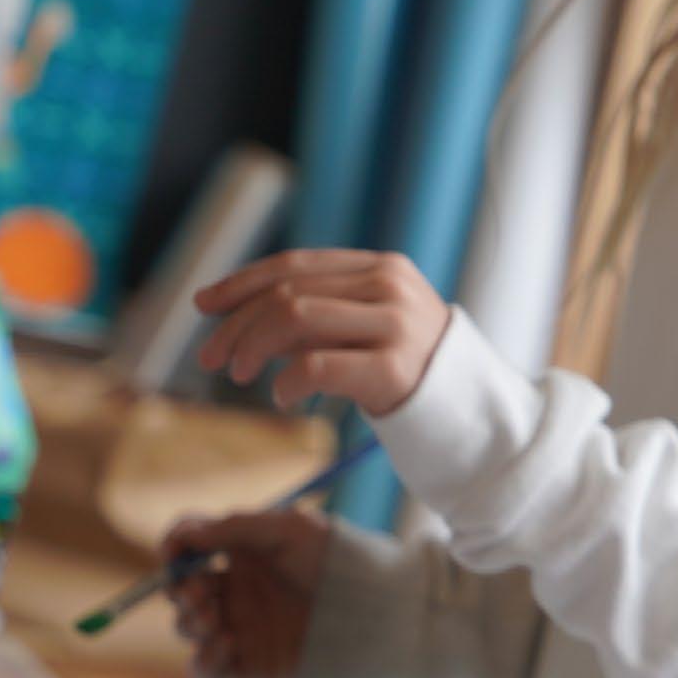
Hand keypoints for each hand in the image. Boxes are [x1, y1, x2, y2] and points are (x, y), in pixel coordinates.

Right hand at [163, 509, 329, 677]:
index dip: (174, 546)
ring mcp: (242, 626)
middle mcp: (239, 588)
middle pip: (182, 588)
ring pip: (188, 626)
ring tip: (214, 617)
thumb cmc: (340, 561)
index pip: (192, 546)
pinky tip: (225, 643)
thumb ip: (237, 527)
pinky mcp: (249, 663)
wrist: (377, 612)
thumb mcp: (291, 529)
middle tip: (197, 592)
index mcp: (246, 552)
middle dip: (178, 587)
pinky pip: (205, 668)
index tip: (173, 552)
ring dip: (190, 620)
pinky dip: (203, 659)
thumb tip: (187, 533)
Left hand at [196, 250, 450, 414]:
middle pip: (288, 291)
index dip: (242, 282)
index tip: (204, 305)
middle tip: (212, 359)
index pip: (296, 264)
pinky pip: (316, 366)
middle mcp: (391, 287)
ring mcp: (397, 325)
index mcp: (383, 268)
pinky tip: (283, 396)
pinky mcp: (395, 368)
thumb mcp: (369, 329)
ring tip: (242, 375)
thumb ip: (318, 315)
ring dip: (252, 347)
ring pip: (295, 317)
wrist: (473, 414)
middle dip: (236, 324)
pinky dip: (286, 382)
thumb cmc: (412, 372)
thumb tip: (236, 316)